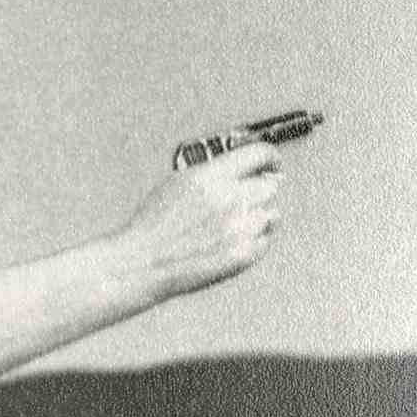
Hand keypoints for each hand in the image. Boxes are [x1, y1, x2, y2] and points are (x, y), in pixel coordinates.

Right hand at [123, 140, 282, 300]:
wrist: (143, 263)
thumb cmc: (154, 227)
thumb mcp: (178, 184)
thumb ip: (213, 174)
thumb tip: (242, 168)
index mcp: (211, 177)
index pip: (259, 154)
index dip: (270, 157)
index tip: (272, 163)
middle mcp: (229, 199)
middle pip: (270, 186)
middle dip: (259, 191)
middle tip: (245, 199)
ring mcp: (239, 228)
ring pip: (271, 215)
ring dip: (256, 217)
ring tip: (231, 226)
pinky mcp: (244, 253)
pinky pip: (265, 241)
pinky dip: (253, 241)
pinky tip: (231, 242)